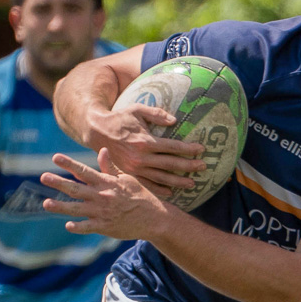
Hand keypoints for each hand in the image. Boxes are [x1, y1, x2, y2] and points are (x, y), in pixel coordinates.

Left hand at [41, 150, 171, 241]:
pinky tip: (67, 225)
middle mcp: (101, 196)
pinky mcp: (105, 227)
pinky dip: (78, 227)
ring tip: (46, 203)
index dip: (69, 164)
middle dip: (58, 182)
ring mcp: (102, 212)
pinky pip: (88, 227)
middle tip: (43, 177)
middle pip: (76, 188)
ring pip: (77, 209)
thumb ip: (110, 167)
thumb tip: (102, 151)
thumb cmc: (140, 196)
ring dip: (60, 206)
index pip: (84, 171)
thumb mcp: (126, 178)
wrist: (154, 218)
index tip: (55, 157)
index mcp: (106, 183)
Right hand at [85, 104, 204, 196]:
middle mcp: (141, 158)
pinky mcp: (128, 174)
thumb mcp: (137, 110)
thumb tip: (175, 121)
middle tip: (203, 167)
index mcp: (145, 141)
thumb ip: (157, 114)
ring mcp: (134, 169)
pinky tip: (171, 192)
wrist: (97, 131)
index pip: (173, 147)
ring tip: (192, 184)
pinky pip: (147, 184)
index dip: (189, 149)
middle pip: (170, 164)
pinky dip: (159, 190)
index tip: (201, 150)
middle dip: (189, 166)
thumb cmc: (120, 118)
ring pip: (161, 178)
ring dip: (178, 182)